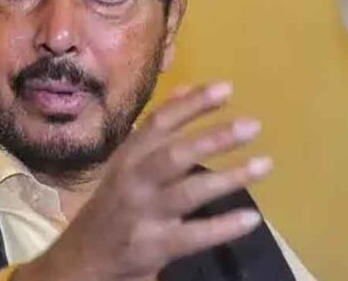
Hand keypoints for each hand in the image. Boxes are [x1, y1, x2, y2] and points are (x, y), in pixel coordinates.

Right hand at [13, 82, 271, 280]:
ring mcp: (143, 213)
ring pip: (188, 192)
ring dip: (228, 178)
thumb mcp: (128, 161)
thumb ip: (157, 128)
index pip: (160, 122)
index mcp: (129, 155)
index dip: (192, 104)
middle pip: (174, 154)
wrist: (83, 258)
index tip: (226, 88)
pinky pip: (193, 235)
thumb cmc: (113, 204)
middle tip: (252, 126)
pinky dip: (223, 226)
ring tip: (264, 164)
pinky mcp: (153, 246)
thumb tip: (186, 89)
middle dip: (214, 138)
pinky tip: (251, 218)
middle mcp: (133, 179)